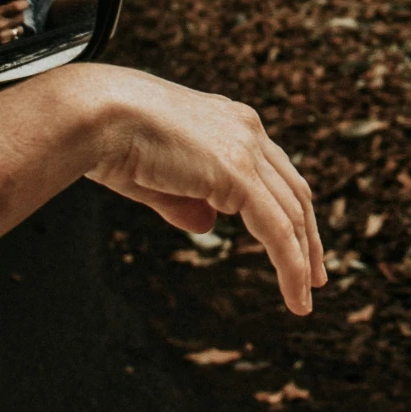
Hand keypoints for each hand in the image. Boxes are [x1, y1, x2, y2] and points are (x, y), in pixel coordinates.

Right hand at [75, 66, 324, 314]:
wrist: (96, 113)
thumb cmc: (111, 139)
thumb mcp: (156, 176)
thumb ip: (186, 201)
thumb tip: (208, 227)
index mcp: (230, 121)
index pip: (274, 170)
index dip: (288, 209)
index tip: (295, 241)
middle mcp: (247, 129)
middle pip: (294, 191)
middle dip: (308, 236)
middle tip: (315, 275)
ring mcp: (246, 149)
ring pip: (292, 215)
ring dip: (303, 260)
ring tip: (305, 298)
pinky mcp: (237, 174)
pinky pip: (277, 230)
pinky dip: (291, 266)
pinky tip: (294, 294)